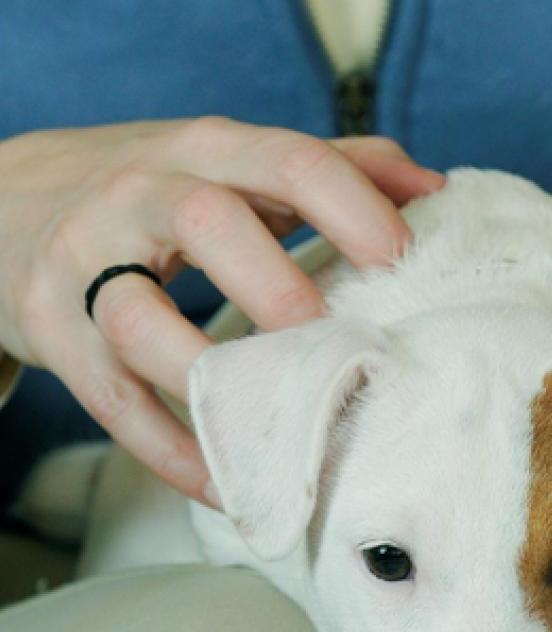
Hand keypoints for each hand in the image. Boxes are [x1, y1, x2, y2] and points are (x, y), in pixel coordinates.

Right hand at [0, 118, 443, 501]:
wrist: (4, 199)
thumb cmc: (155, 186)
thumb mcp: (234, 160)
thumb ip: (333, 164)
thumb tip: (429, 182)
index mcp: (208, 150)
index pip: (289, 161)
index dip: (353, 208)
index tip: (403, 260)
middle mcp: (140, 194)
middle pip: (203, 222)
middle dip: (272, 280)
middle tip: (330, 336)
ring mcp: (84, 262)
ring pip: (136, 317)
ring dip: (207, 374)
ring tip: (274, 419)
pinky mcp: (48, 329)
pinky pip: (109, 398)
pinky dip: (168, 447)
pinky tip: (225, 481)